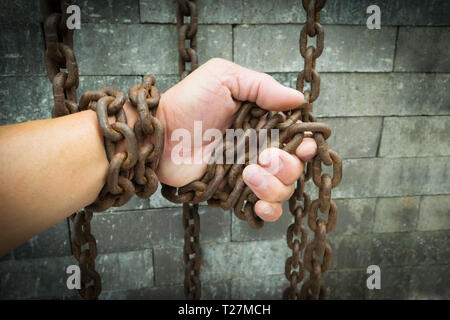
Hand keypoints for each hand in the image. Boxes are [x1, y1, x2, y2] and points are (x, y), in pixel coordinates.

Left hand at [155, 58, 316, 220]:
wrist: (159, 135)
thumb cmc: (188, 102)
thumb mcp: (224, 78)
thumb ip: (262, 86)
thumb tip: (298, 99)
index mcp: (262, 122)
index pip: (296, 137)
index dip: (305, 145)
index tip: (302, 147)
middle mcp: (258, 148)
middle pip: (294, 167)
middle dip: (286, 166)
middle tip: (263, 158)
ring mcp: (248, 172)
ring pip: (282, 189)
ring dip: (273, 186)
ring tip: (247, 173)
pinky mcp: (233, 193)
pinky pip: (263, 210)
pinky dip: (268, 210)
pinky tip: (258, 204)